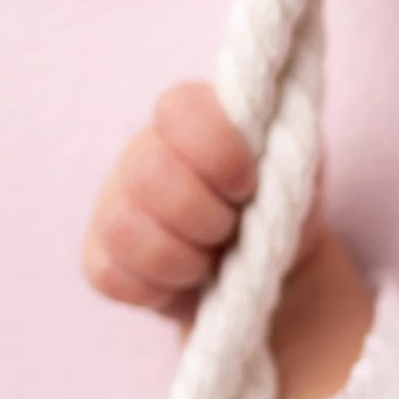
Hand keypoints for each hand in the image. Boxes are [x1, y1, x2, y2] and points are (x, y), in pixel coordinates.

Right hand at [81, 81, 267, 318]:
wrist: (269, 273)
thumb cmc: (281, 210)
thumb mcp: (298, 173)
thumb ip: (287, 143)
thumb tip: (277, 128)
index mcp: (192, 120)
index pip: (179, 109)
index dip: (217, 151)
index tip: (249, 184)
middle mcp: (144, 152)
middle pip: (149, 171)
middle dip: (205, 215)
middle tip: (231, 229)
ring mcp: (114, 203)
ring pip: (123, 226)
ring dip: (183, 258)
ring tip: (211, 262)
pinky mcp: (101, 256)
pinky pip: (108, 274)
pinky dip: (156, 289)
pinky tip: (184, 282)